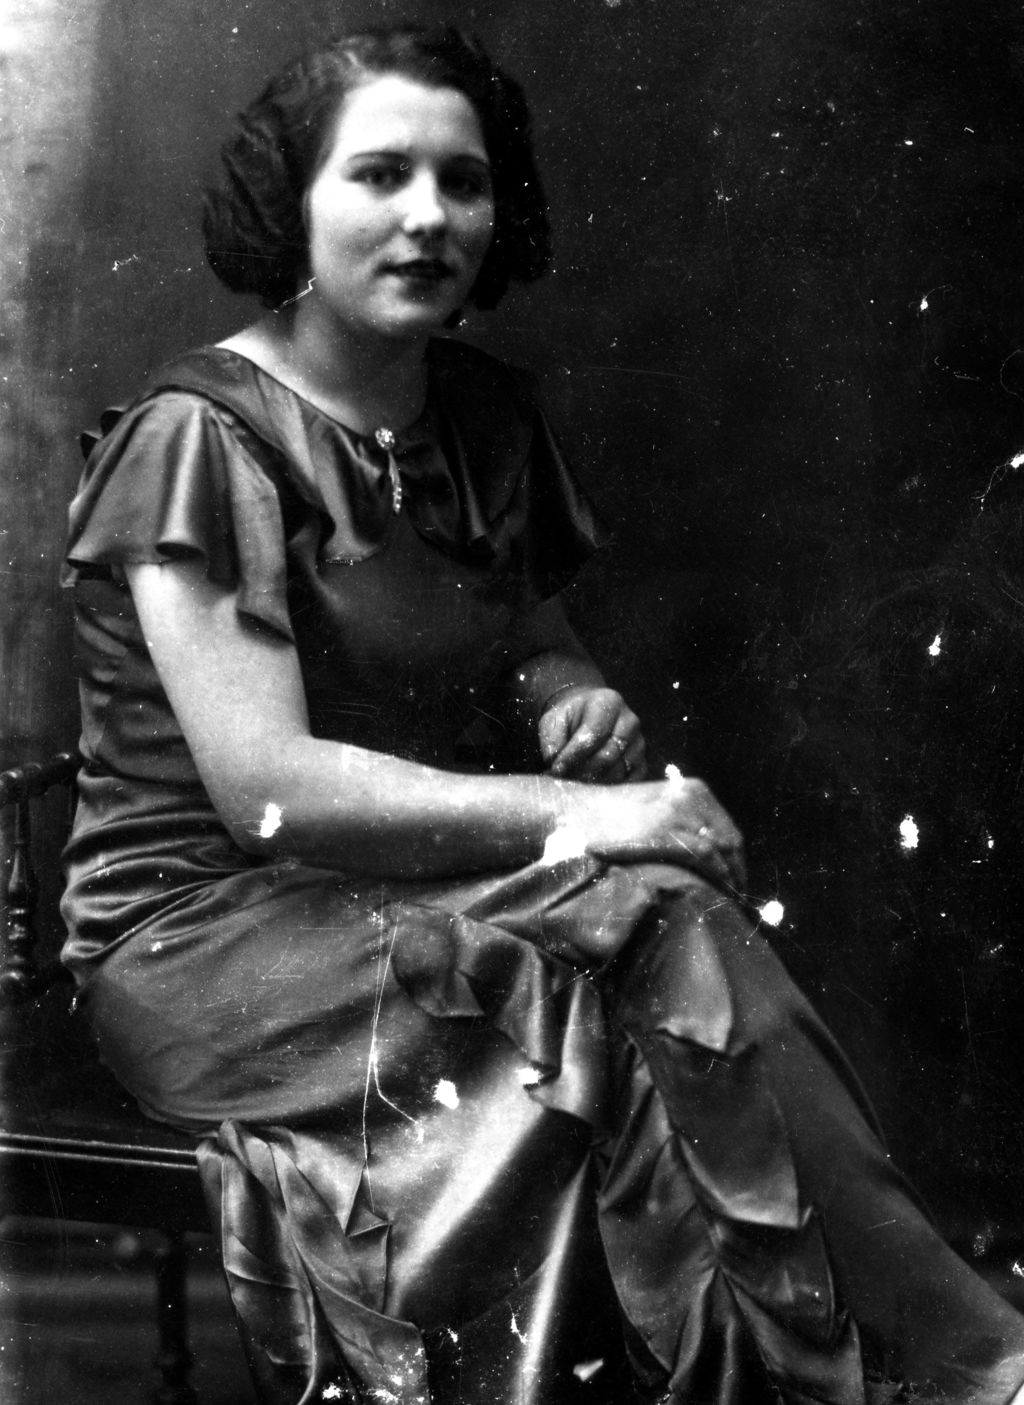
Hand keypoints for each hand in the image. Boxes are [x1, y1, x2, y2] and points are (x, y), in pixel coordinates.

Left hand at [539, 686, 647, 782]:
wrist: (588, 717)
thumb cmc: (570, 718)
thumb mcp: (554, 720)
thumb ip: (552, 741)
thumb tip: (556, 768)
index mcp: (609, 702)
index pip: (594, 733)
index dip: (573, 755)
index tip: (555, 769)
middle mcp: (629, 722)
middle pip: (608, 756)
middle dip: (582, 772)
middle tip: (563, 780)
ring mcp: (639, 744)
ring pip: (617, 772)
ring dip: (593, 783)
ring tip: (573, 784)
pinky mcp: (642, 763)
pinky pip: (627, 783)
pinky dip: (607, 789)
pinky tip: (589, 788)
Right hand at [568, 773, 745, 889]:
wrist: (574, 812)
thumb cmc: (609, 816)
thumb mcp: (654, 807)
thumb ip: (681, 821)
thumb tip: (704, 853)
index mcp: (692, 789)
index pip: (728, 829)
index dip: (737, 859)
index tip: (737, 882)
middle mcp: (691, 797)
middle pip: (731, 840)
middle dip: (738, 871)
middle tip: (737, 899)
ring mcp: (679, 813)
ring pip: (723, 851)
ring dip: (731, 879)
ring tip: (729, 904)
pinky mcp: (666, 832)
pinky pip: (705, 857)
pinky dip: (716, 877)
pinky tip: (715, 894)